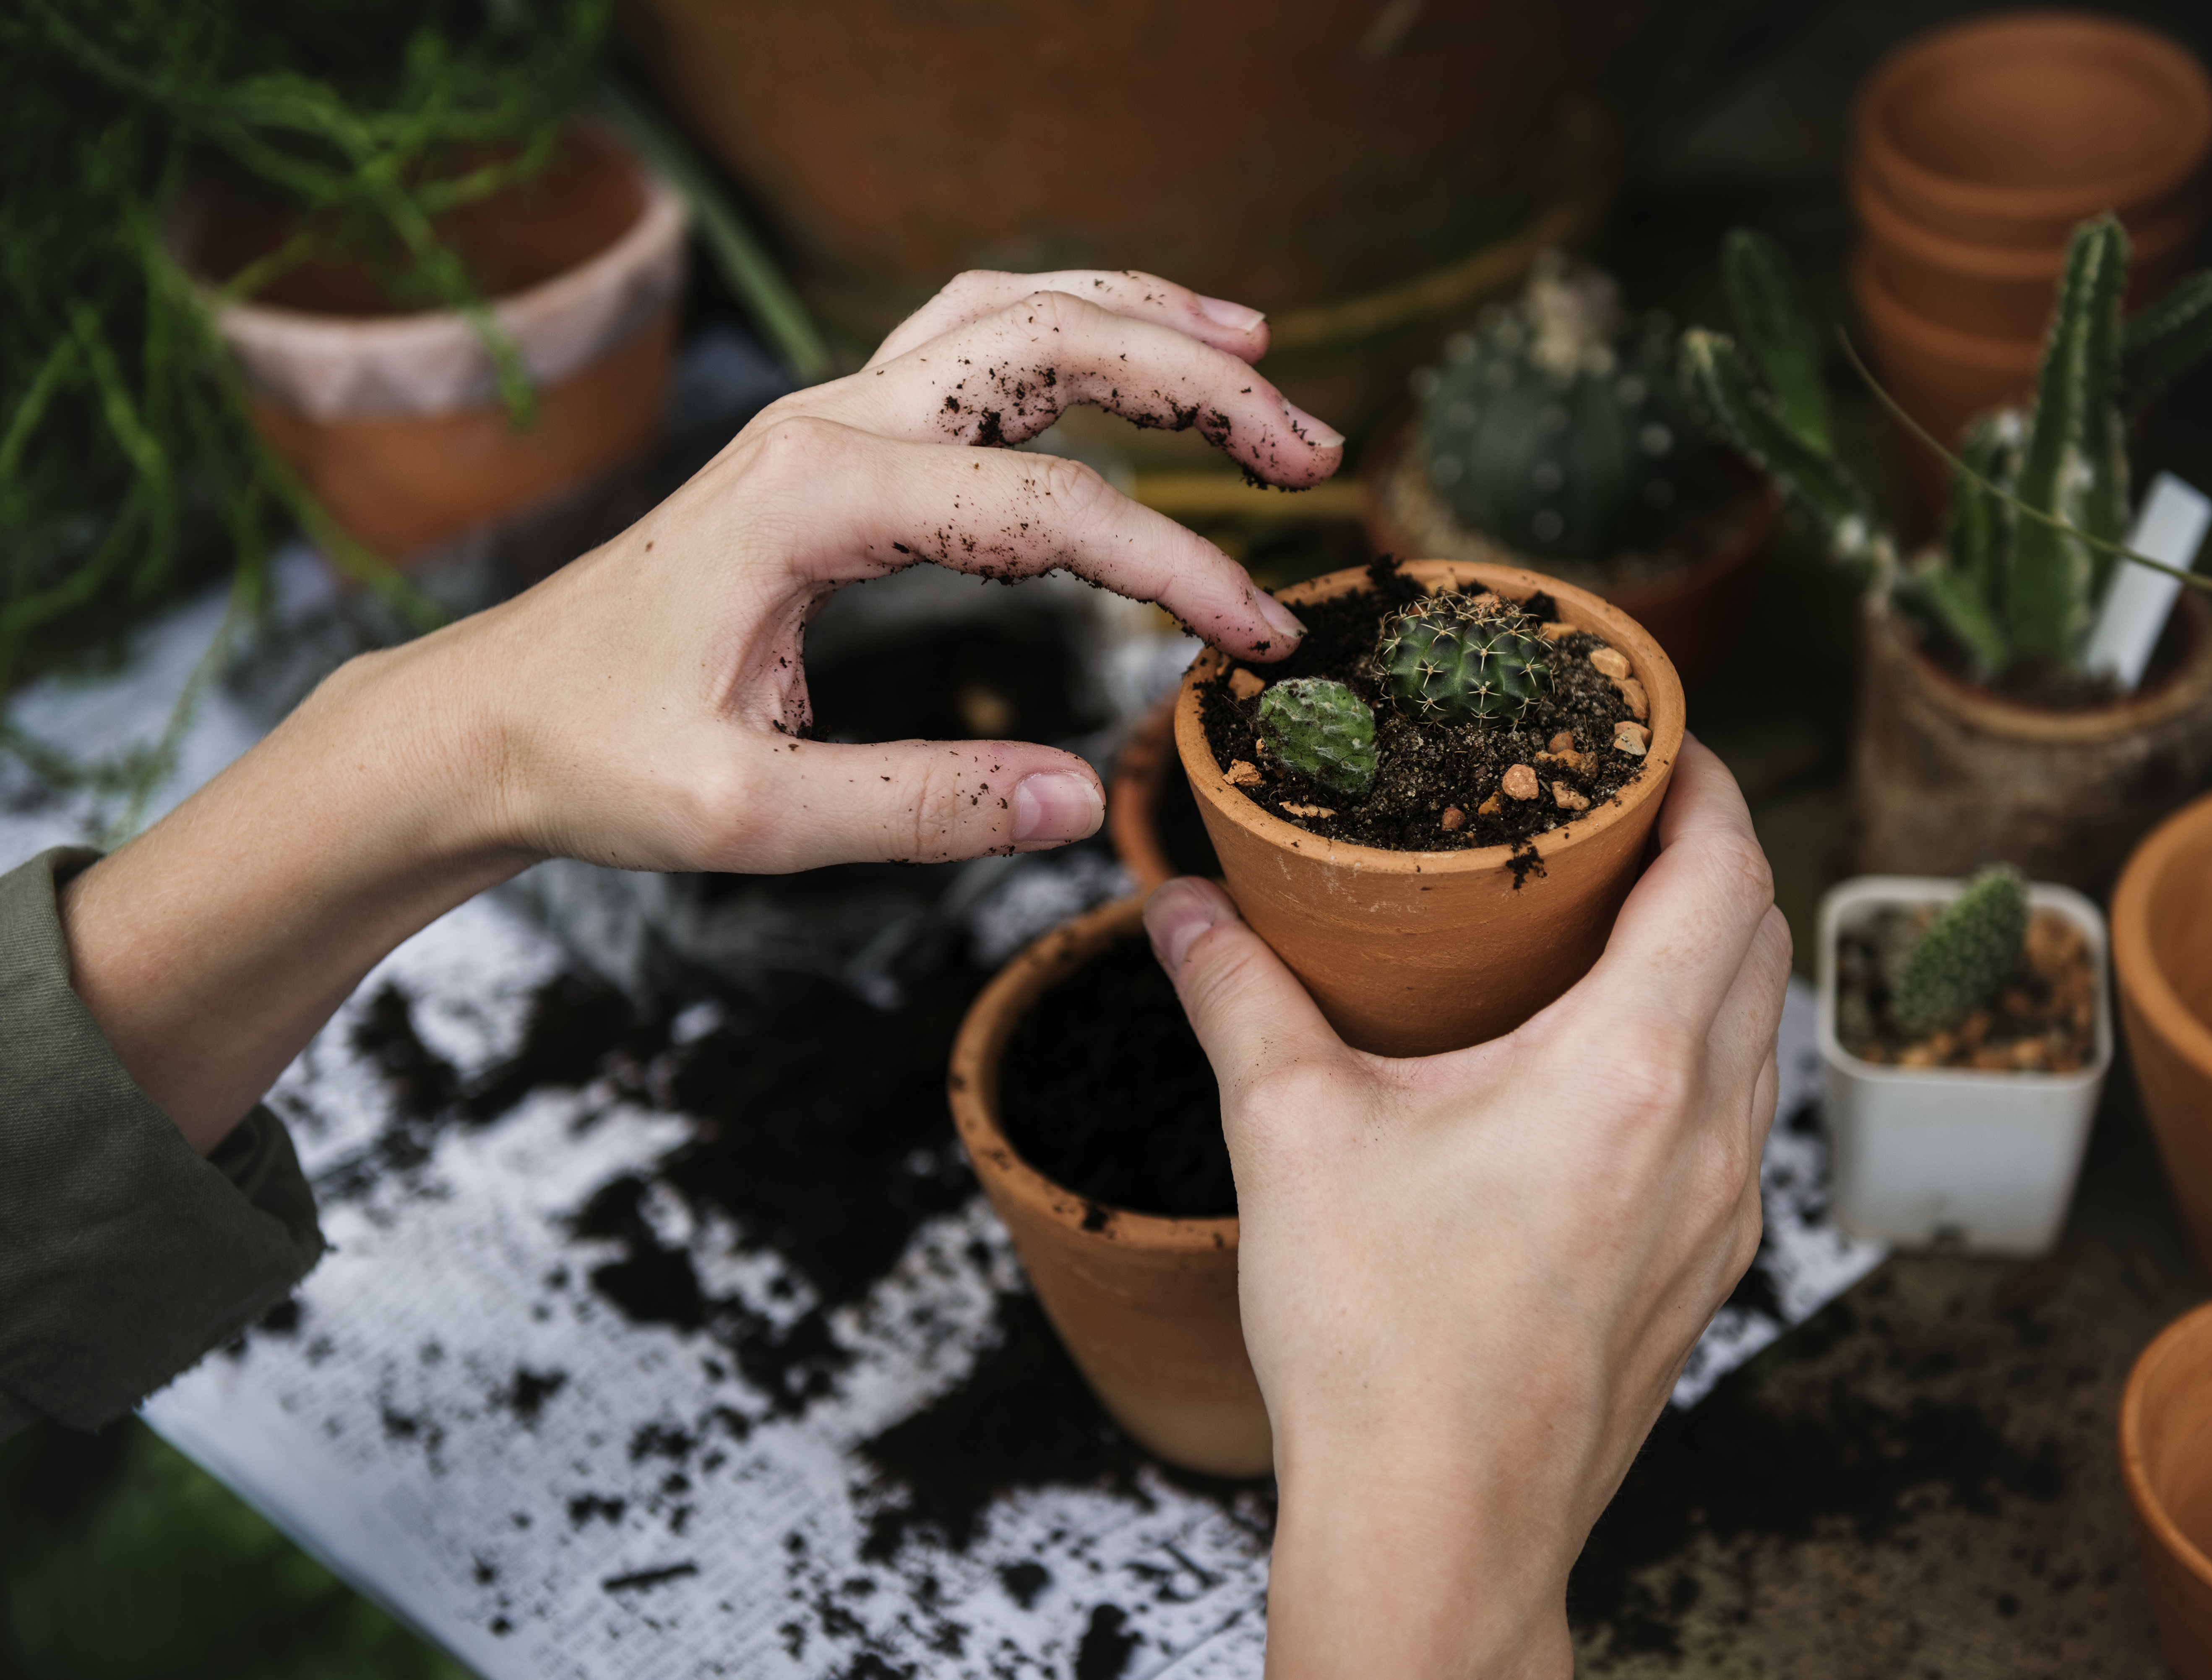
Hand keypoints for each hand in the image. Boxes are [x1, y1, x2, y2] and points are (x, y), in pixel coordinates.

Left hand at [62, 270, 1340, 1145]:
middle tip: (1310, 449)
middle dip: (1197, 382)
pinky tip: (1131, 354)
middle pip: (1047, 345)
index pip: (1050, 511)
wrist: (487, 719)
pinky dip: (1066, 332)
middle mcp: (826, 424)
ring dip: (1140, 322)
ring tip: (1256, 351)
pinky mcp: (829, 441)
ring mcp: (826, 417)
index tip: (1260, 639)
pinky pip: (966, 345)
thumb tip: (1079, 801)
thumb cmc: (598, 761)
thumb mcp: (751, 817)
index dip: (1178, 568)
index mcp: (814, 499)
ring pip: (1009, 314)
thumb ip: (920, 807)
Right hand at [1143, 738, 1789, 1678]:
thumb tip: (1179, 906)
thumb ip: (1237, 996)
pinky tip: (1609, 1066)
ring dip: (1712, 957)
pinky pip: (1739, 1121)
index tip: (1658, 740)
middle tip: (1624, 815)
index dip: (1708, 784)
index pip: (1727, 873)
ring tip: (1616, 925)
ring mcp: (1723, 1213)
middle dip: (1712, 856)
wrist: (1438, 1531)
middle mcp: (1709, 1132)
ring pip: (1760, 1036)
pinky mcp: (1706, 1274)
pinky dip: (1701, 1052)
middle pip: (1762, 941)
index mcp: (1631, 1069)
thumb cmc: (1378, 1345)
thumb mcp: (1289, 1135)